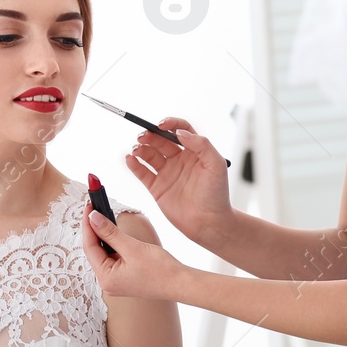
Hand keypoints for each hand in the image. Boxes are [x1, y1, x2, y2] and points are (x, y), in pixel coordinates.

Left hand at [81, 202, 182, 300]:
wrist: (181, 284)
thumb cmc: (161, 270)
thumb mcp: (133, 247)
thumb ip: (110, 232)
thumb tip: (93, 218)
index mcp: (106, 278)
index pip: (89, 247)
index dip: (88, 225)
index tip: (89, 207)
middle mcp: (107, 282)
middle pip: (94, 250)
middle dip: (94, 229)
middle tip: (94, 208)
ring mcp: (115, 281)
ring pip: (103, 253)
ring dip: (104, 235)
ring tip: (103, 216)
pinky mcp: (124, 277)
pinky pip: (112, 257)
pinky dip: (113, 243)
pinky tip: (114, 232)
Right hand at [125, 118, 232, 244]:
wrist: (209, 223)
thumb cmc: (217, 195)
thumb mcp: (216, 165)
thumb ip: (202, 145)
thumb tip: (180, 133)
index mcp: (195, 152)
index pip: (181, 130)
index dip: (171, 124)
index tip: (162, 124)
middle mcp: (180, 160)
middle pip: (161, 140)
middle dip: (151, 135)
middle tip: (143, 136)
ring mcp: (168, 173)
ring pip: (150, 154)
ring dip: (141, 148)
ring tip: (137, 149)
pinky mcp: (157, 188)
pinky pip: (142, 173)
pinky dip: (134, 165)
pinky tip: (130, 159)